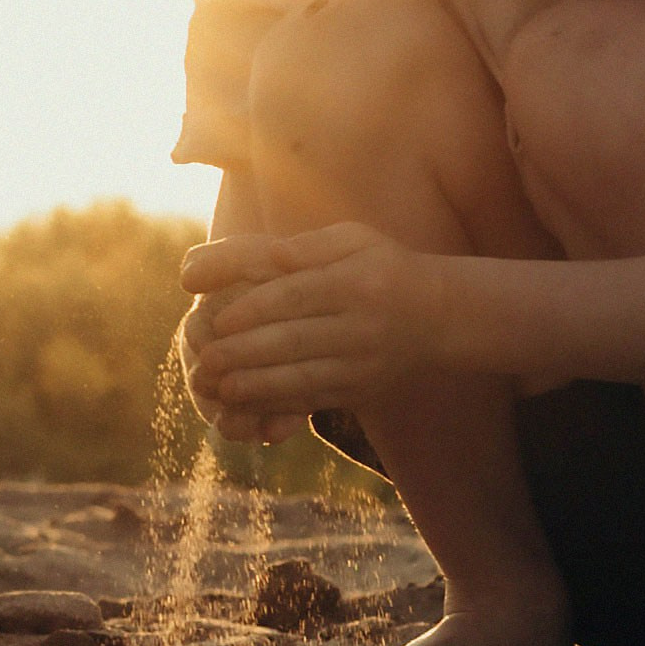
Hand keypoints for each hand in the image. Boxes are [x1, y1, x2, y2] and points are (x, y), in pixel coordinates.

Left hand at [180, 222, 428, 415]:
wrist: (438, 315)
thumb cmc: (385, 267)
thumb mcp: (357, 240)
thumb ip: (313, 245)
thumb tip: (274, 254)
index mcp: (357, 282)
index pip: (298, 296)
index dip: (255, 309)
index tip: (219, 318)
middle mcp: (362, 326)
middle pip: (295, 340)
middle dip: (245, 352)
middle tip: (205, 359)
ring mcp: (362, 362)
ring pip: (302, 377)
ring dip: (256, 386)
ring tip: (218, 387)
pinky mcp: (360, 389)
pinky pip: (314, 399)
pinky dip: (277, 405)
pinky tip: (248, 405)